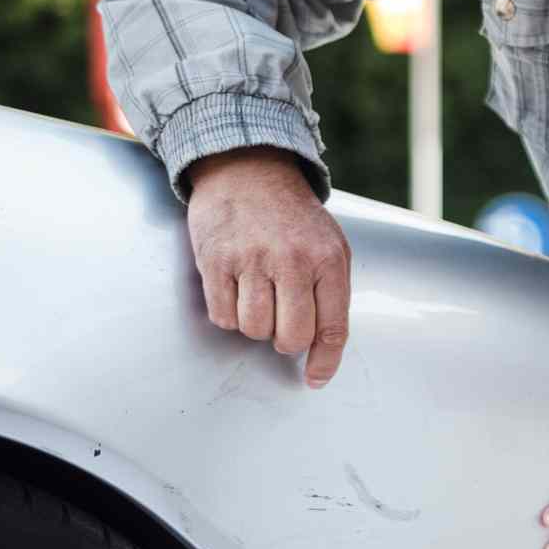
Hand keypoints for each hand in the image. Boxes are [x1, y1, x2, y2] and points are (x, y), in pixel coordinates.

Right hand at [185, 148, 351, 386]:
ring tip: (259, 295)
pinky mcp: (215, 261)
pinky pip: (222, 316)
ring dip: (256, 324)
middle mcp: (292, 261)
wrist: (247, 170)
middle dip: (287, 340)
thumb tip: (323, 347)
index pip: (332, 328)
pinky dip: (228, 313)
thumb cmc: (292, 216)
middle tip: (283, 321)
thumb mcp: (330, 244)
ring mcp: (252, 261)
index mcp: (328, 260)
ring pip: (253, 330)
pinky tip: (235, 289)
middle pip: (290, 337)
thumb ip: (332, 292)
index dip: (325, 361)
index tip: (316, 378)